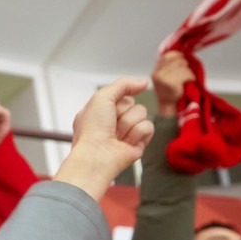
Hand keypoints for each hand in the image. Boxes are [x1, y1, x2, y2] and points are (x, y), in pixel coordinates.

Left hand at [52, 77, 153, 200]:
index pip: (122, 94)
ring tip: (116, 136)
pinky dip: (136, 133)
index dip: (117, 99)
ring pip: (141, 113)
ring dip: (127, 123)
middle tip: (110, 125)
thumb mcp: (102, 97)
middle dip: (122, 112)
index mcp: (101, 111)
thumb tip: (143, 82)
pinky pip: (148, 127)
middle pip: (133, 103)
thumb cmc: (92, 130)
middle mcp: (113, 122)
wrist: (96, 156)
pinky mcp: (138, 143)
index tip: (105, 110)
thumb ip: (123, 84)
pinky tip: (125, 143)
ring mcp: (126, 132)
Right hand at [152, 51, 192, 116]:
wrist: (169, 105)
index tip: (182, 61)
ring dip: (188, 72)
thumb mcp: (166, 74)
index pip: (168, 55)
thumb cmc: (170, 89)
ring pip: (183, 67)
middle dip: (184, 65)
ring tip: (186, 80)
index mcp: (156, 70)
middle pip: (177, 60)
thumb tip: (181, 51)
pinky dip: (190, 78)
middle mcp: (157, 73)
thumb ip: (169, 63)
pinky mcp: (171, 83)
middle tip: (184, 74)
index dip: (177, 56)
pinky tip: (188, 83)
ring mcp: (163, 79)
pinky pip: (186, 74)